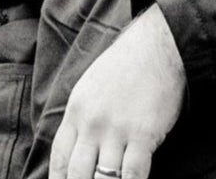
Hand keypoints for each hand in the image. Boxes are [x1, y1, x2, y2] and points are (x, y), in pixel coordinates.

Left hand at [51, 4, 185, 178]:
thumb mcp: (89, 89)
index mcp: (75, 112)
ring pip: (104, 177)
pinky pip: (133, 173)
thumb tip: (77, 148)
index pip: (59, 157)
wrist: (156, 49)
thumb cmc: (124, 68)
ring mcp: (116, 130)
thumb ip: (81, 119)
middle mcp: (91, 124)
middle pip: (77, 172)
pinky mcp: (143, 135)